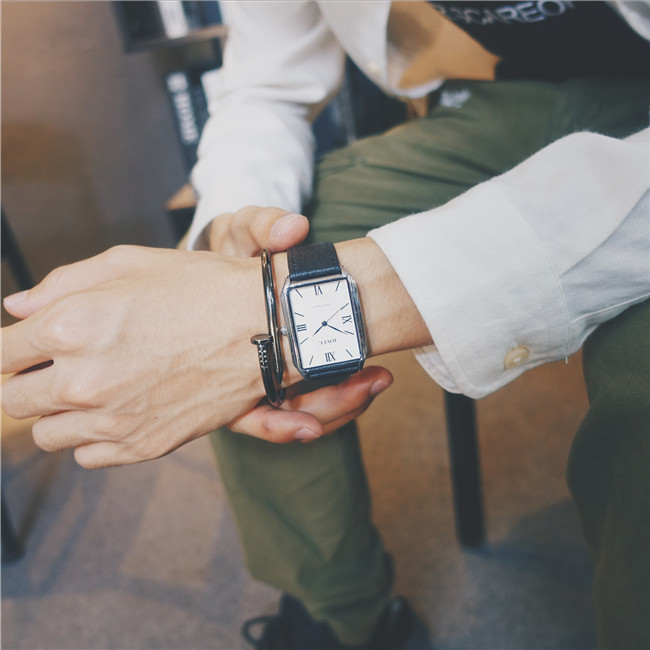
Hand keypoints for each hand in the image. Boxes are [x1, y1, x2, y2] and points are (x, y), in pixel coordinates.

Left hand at [1, 245, 267, 467]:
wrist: (264, 327)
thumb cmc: (201, 288)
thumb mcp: (129, 263)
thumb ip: (62, 283)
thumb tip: (16, 308)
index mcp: (70, 326)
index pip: (1, 355)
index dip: (12, 350)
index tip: (28, 349)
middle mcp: (81, 380)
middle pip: (13, 401)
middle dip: (28, 382)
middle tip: (60, 367)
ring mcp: (112, 420)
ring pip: (46, 434)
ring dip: (59, 413)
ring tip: (94, 389)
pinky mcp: (142, 446)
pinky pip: (86, 456)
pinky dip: (93, 437)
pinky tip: (119, 410)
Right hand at [207, 206, 394, 441]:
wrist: (233, 259)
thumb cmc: (230, 251)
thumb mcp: (238, 232)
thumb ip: (261, 226)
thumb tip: (293, 229)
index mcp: (222, 361)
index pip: (246, 412)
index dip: (278, 426)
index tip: (311, 427)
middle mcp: (247, 377)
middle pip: (290, 416)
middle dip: (334, 407)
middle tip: (374, 382)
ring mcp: (274, 375)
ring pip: (309, 411)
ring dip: (347, 403)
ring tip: (381, 379)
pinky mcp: (296, 367)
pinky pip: (321, 395)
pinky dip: (346, 395)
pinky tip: (372, 381)